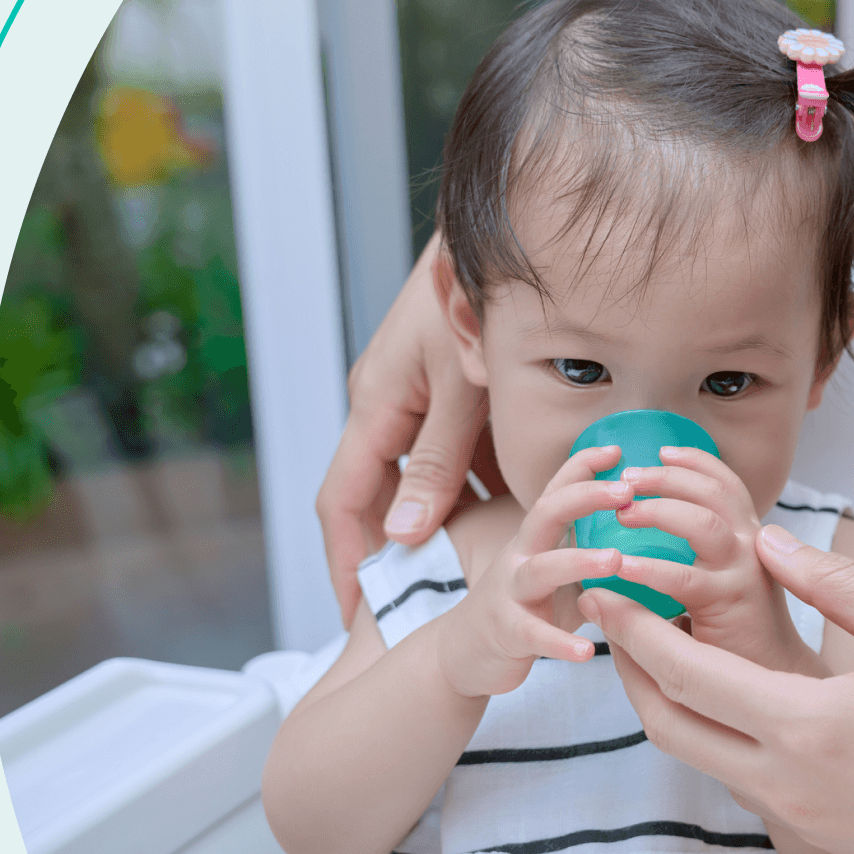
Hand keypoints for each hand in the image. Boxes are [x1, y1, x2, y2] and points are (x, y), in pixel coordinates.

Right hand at [317, 231, 499, 625]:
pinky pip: (453, 451)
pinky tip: (511, 513)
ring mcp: (414, 396)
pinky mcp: (447, 388)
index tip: (356, 615)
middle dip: (398, 552)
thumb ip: (436, 460)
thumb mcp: (459, 388)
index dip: (346, 563)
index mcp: (374, 407)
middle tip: (426, 603)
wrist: (490, 238)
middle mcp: (386, 405)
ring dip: (445, 519)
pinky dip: (475, 483)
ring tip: (473, 572)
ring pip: (423, 476)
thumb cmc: (470, 300)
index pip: (343, 504)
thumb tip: (405, 534)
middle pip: (379, 497)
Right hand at [435, 446, 629, 698]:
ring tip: (616, 560)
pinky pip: (534, 635)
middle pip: (545, 513)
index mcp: (535, 538)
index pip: (557, 491)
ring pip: (540, 570)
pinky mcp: (506, 633)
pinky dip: (560, 643)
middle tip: (627, 490)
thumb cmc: (522, 607)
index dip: (582, 466)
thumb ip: (585, 550)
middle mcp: (519, 557)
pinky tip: (588, 651)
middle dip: (585, 497)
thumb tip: (641, 531)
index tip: (618, 449)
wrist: (463, 653)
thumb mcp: (552, 570)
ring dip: (578, 561)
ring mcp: (509, 594)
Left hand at [582, 524, 853, 853]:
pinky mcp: (822, 828)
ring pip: (700, 756)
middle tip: (616, 616)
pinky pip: (741, 776)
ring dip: (669, 702)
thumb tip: (769, 541)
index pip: (685, 673)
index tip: (608, 584)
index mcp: (807, 727)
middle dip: (629, 670)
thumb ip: (835, 584)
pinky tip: (730, 688)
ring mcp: (802, 814)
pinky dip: (713, 729)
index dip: (635, 626)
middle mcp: (788, 782)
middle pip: (667, 727)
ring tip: (663, 643)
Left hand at [605, 447, 827, 678]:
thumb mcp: (717, 585)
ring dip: (658, 509)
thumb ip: (689, 557)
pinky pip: (684, 578)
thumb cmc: (736, 635)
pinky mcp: (730, 604)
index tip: (661, 451)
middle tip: (628, 477)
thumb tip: (634, 532)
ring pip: (703, 522)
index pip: (726, 483)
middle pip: (713, 491)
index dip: (695, 462)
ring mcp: (745, 572)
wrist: (773, 682)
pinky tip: (620, 568)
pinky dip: (647, 569)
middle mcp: (753, 546)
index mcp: (749, 537)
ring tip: (622, 514)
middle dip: (668, 477)